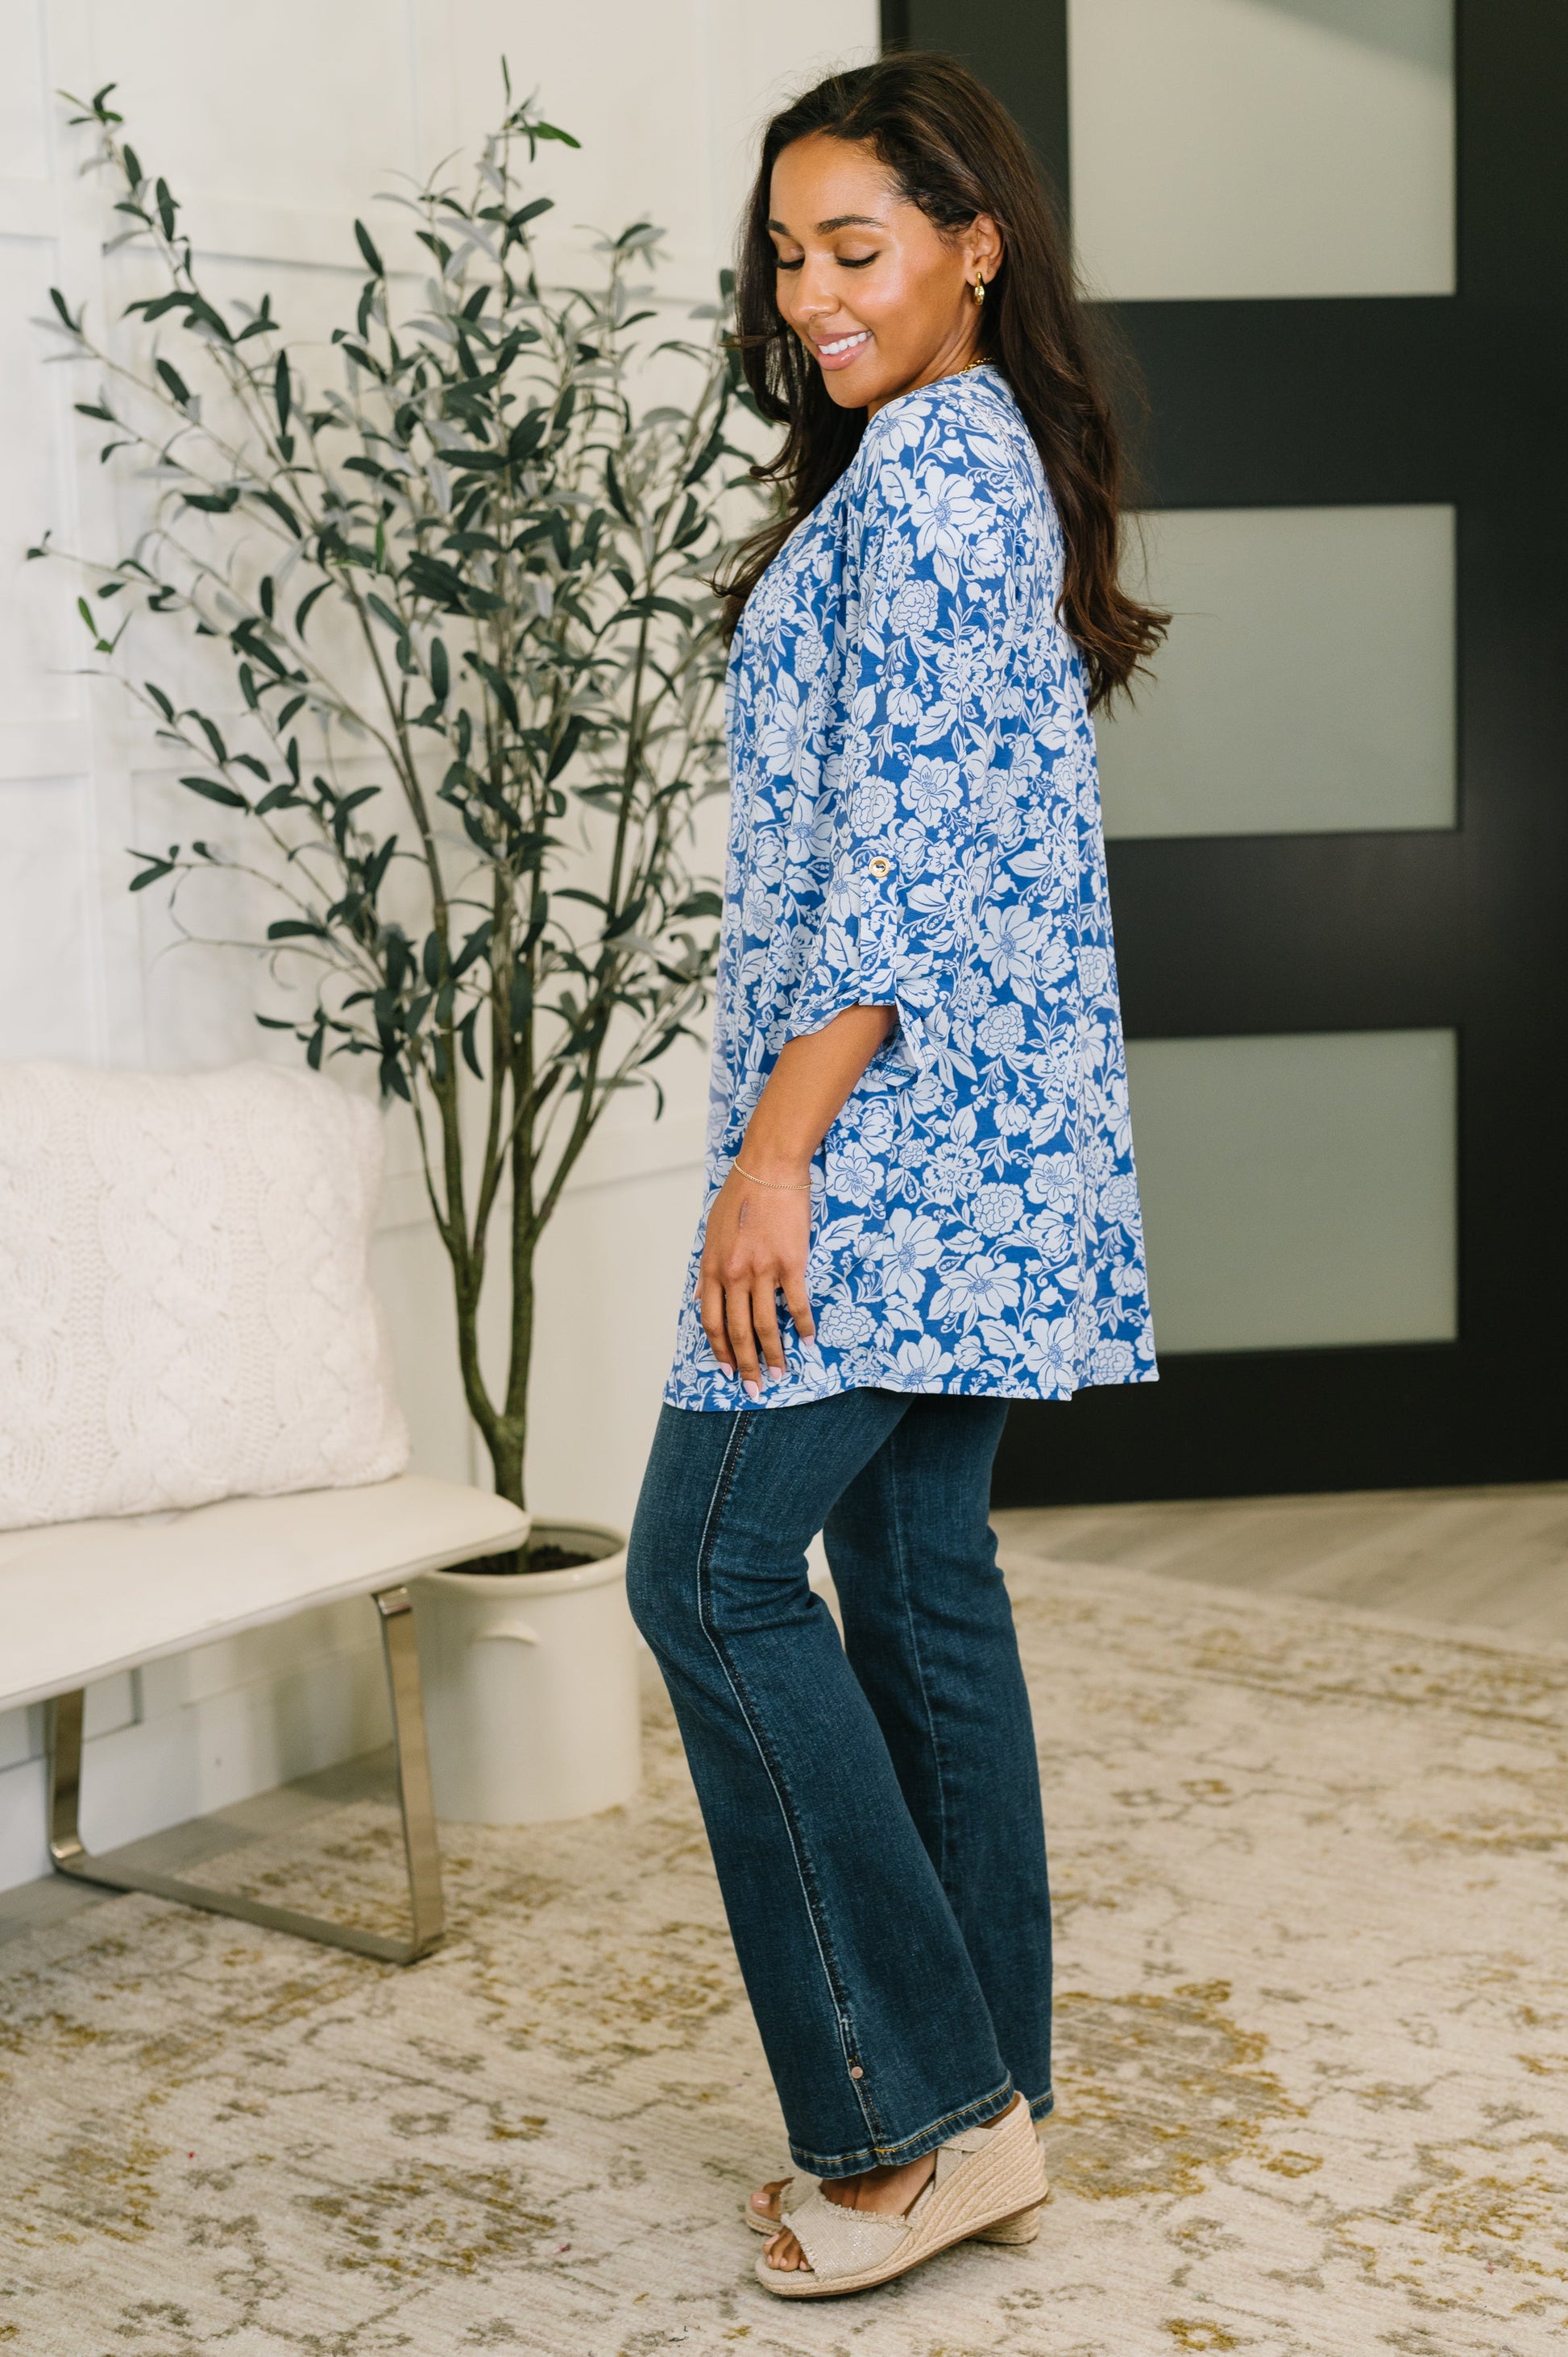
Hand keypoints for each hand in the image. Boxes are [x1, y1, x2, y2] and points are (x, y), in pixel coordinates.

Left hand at [698, 1161, 815, 1397]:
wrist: (769, 1168)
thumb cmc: (740, 1194)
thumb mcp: (712, 1230)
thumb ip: (709, 1265)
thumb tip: (702, 1293)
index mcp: (712, 1268)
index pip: (712, 1320)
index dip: (719, 1350)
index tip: (726, 1371)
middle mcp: (734, 1274)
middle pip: (738, 1331)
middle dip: (745, 1365)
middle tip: (755, 1388)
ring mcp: (762, 1271)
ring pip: (766, 1325)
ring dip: (774, 1355)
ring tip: (782, 1373)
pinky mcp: (791, 1264)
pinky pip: (797, 1304)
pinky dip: (803, 1326)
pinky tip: (808, 1341)